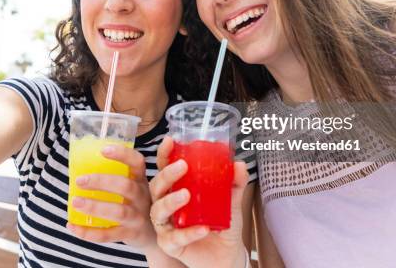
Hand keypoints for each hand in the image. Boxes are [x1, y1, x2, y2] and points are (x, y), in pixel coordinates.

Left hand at [66, 145, 156, 250]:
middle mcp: (142, 197)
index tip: (103, 149)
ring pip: (118, 212)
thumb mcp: (137, 187)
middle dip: (101, 182)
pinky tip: (72, 226)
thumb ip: (118, 175)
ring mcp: (138, 217)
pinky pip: (109, 235)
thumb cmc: (138, 204)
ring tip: (75, 202)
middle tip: (79, 180)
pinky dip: (89, 232)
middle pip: (125, 186)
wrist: (156, 235)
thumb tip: (82, 162)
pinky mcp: (131, 235)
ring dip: (95, 207)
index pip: (137, 163)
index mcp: (141, 180)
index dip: (122, 155)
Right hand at [148, 136, 248, 267]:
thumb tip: (239, 165)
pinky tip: (203, 228)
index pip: (164, 168)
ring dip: (170, 201)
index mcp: (177, 189)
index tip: (170, 141)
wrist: (227, 254)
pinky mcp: (170, 245)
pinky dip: (188, 233)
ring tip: (186, 195)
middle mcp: (166, 205)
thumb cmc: (222, 224)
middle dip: (166, 175)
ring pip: (158, 211)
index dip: (164, 154)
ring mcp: (166, 225)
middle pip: (156, 187)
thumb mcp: (231, 201)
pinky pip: (174, 238)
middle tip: (182, 166)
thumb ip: (234, 183)